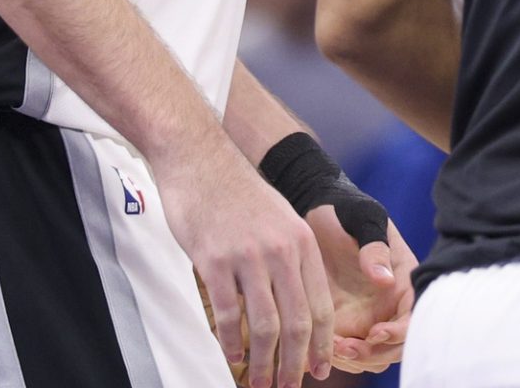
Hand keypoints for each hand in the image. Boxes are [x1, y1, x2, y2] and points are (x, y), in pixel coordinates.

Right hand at [160, 138, 334, 387]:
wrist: (198, 155)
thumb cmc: (235, 190)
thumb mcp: (278, 217)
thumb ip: (290, 256)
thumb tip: (297, 304)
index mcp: (302, 241)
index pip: (321, 306)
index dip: (321, 345)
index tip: (318, 370)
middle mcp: (281, 250)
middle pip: (297, 323)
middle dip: (295, 364)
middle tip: (289, 387)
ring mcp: (248, 256)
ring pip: (265, 326)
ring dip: (265, 363)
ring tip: (262, 383)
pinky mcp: (214, 260)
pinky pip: (229, 315)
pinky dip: (232, 343)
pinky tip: (231, 356)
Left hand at [309, 207, 414, 372]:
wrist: (315, 213)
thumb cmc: (345, 210)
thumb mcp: (363, 219)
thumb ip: (375, 247)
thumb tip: (385, 280)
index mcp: (402, 279)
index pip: (413, 317)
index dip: (399, 333)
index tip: (376, 332)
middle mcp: (389, 304)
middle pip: (394, 346)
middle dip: (373, 353)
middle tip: (346, 348)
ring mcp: (367, 316)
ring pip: (372, 355)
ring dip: (355, 359)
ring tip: (331, 349)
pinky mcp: (343, 322)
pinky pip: (347, 351)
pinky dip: (336, 356)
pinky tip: (317, 347)